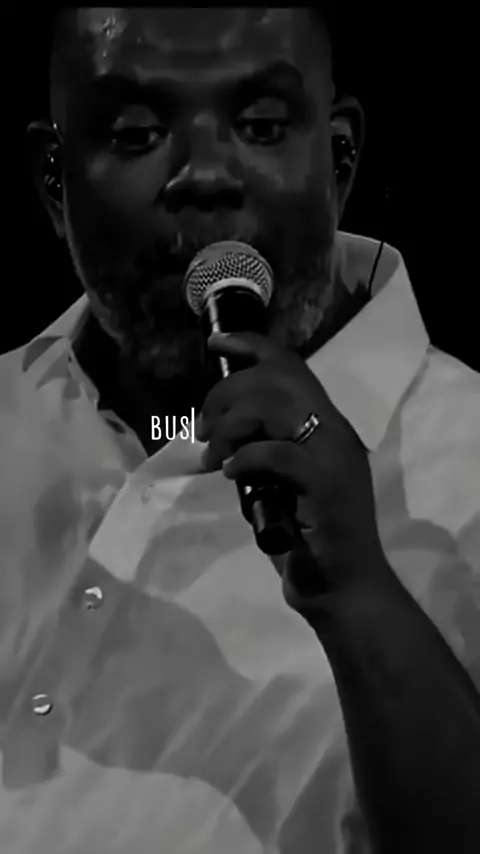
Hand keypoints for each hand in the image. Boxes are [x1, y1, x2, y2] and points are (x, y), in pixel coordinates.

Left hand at [197, 331, 389, 612]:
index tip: (217, 343)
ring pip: (276, 405)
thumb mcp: (283, 484)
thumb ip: (264, 453)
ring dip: (232, 425)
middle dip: (227, 392)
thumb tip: (220, 435)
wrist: (345, 588)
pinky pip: (277, 453)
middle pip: (277, 378)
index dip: (252, 345)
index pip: (292, 366)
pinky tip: (230, 475)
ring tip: (214, 455)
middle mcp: (335, 431)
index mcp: (327, 426)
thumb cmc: (311, 539)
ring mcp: (333, 455)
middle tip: (203, 428)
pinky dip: (245, 458)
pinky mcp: (326, 484)